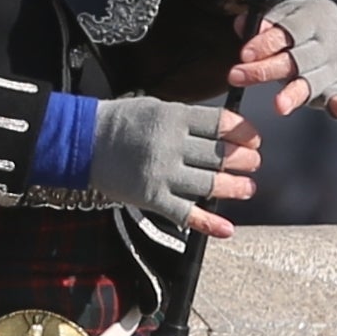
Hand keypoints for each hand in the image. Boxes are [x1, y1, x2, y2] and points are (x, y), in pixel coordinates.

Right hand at [90, 96, 259, 239]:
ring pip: (210, 184)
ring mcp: (161, 173)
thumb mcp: (155, 107)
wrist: (82, 141)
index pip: (220, 124)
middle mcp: (169, 145)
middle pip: (220, 155)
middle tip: (253, 163)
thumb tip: (223, 129)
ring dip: (236, 188)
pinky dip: (208, 223)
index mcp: (172, 117)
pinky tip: (226, 228)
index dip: (244, 132)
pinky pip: (185, 213)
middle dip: (245, 160)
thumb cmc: (120, 122)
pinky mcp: (151, 197)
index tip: (253, 139)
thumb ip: (187, 119)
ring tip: (247, 188)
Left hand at [229, 0, 336, 120]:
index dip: (266, 43)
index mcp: (312, 18)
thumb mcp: (283, 12)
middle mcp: (327, 44)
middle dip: (265, 70)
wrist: (334, 27)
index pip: (287, 32)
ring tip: (279, 106)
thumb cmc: (298, 22)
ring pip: (312, 82)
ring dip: (294, 94)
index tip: (244, 55)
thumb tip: (242, 26)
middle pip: (296, 60)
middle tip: (237, 77)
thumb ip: (263, 21)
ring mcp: (335, 67)